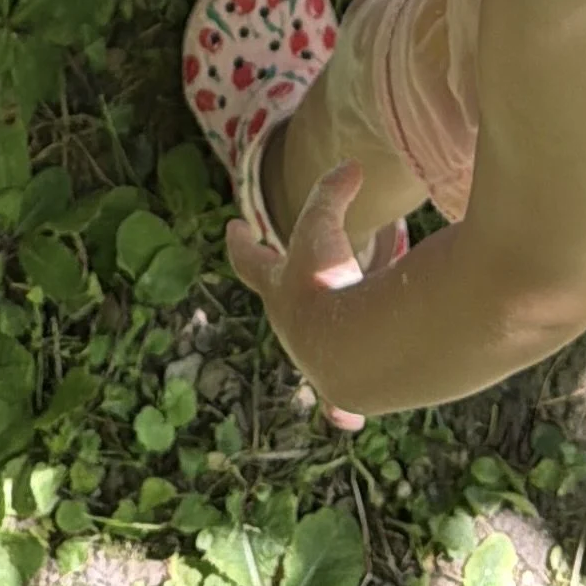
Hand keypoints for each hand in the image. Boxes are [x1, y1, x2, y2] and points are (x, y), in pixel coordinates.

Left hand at [228, 157, 368, 430]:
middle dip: (282, 290)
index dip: (240, 241)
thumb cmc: (325, 283)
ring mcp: (313, 362)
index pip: (248, 258)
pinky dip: (340, 408)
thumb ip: (332, 191)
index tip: (233, 225)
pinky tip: (344, 420)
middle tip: (290, 278)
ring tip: (327, 337)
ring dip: (315, 341)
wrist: (349, 350)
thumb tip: (352, 165)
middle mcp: (290, 327)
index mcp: (278, 287)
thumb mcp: (323, 227)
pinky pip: (339, 400)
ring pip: (308, 349)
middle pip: (278, 305)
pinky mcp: (341, 391)